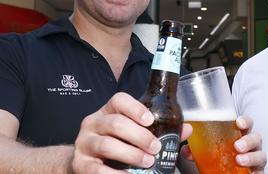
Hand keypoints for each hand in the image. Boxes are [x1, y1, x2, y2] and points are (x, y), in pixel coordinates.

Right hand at [71, 92, 192, 172]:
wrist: (84, 162)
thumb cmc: (114, 143)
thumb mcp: (131, 132)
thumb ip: (159, 129)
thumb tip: (186, 128)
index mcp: (107, 111)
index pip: (119, 100)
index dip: (135, 108)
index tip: (151, 120)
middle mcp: (93, 123)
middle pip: (116, 123)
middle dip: (139, 136)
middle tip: (156, 148)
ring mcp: (84, 143)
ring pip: (107, 145)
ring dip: (131, 155)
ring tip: (147, 162)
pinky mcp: (80, 164)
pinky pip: (98, 170)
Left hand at [179, 116, 265, 173]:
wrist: (222, 170)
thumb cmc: (220, 153)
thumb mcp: (207, 148)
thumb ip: (197, 147)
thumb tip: (186, 150)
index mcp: (239, 134)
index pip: (247, 123)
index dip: (245, 121)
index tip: (238, 122)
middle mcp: (250, 145)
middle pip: (256, 138)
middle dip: (248, 141)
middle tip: (237, 146)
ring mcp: (254, 158)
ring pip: (261, 155)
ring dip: (251, 157)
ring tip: (240, 160)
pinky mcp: (256, 171)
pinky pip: (260, 172)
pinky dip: (256, 173)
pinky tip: (250, 173)